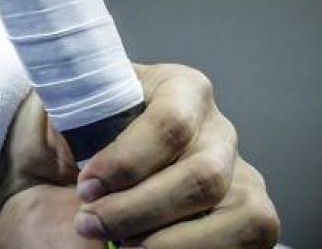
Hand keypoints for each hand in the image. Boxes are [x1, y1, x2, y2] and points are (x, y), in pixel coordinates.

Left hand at [0, 63, 278, 248]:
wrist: (90, 176)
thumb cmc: (81, 138)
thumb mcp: (69, 110)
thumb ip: (75, 110)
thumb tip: (73, 134)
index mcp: (181, 89)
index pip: (170, 124)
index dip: (127, 162)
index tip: (86, 187)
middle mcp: (220, 132)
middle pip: (201, 178)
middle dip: (139, 210)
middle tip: (90, 224)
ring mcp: (242, 177)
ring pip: (233, 217)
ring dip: (168, 242)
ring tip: (120, 244)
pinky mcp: (252, 220)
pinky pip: (246, 244)